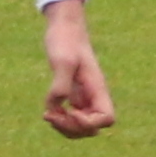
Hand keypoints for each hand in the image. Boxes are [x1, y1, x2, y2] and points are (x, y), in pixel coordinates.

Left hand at [39, 0, 114, 138]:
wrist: (64, 27)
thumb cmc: (65, 40)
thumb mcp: (62, 60)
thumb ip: (61, 83)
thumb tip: (58, 105)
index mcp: (97, 88)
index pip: (107, 118)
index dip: (89, 123)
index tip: (71, 110)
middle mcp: (93, 96)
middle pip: (93, 129)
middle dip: (73, 129)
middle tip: (53, 115)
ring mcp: (83, 97)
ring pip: (81, 128)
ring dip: (66, 128)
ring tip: (49, 115)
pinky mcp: (72, 95)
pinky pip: (70, 118)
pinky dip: (59, 120)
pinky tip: (48, 111)